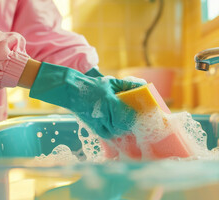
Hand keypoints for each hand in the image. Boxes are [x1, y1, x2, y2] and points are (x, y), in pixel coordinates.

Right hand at [29, 62, 144, 137]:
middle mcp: (104, 114)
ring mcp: (98, 122)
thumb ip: (128, 85)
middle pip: (124, 126)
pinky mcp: (93, 127)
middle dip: (133, 125)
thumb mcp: (111, 82)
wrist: (72, 91)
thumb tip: (144, 85)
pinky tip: (119, 129)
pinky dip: (114, 133)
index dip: (137, 119)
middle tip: (142, 124)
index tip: (146, 120)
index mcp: (110, 102)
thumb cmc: (93, 86)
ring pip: (117, 132)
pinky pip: (107, 135)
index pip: (128, 115)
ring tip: (131, 127)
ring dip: (124, 130)